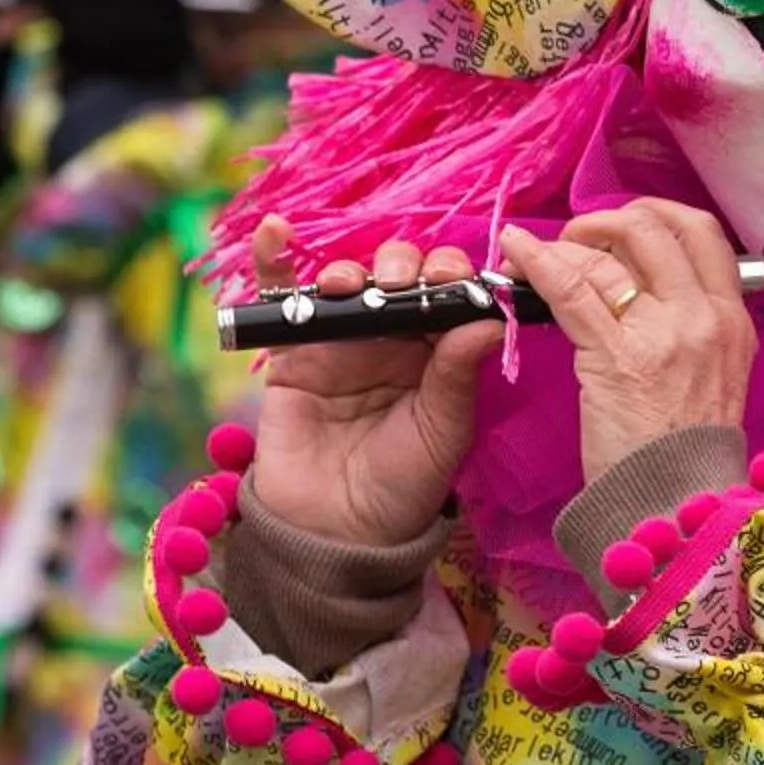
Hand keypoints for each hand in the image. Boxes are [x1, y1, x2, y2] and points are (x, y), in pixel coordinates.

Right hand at [247, 221, 506, 548]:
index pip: (446, 291)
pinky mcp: (291, 349)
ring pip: (348, 278)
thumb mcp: (444, 428)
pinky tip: (274, 232)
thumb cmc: (404, 483)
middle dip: (404, 266)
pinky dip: (274, 258)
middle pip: (399, 273)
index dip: (451, 275)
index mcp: (436, 347)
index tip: (453, 280)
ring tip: (352, 286)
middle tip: (403, 284)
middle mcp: (390, 334)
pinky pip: (282, 295)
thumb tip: (489, 318)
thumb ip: (459, 372)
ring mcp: (340, 337)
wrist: (339, 532)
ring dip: (351, 269)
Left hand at [498, 202, 755, 485]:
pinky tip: (516, 252)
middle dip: (609, 222)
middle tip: (580, 241)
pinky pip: (573, 287)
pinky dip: (539, 261)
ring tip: (539, 255)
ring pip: (611, 254)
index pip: (702, 233)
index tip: (624, 227)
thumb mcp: (714, 377)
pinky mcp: (617, 355)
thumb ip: (691, 328)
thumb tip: (641, 286)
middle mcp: (706, 316)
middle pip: (656, 229)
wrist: (677, 507)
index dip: (655, 215)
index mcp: (733, 319)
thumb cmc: (685, 453)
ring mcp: (665, 333)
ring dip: (567, 244)